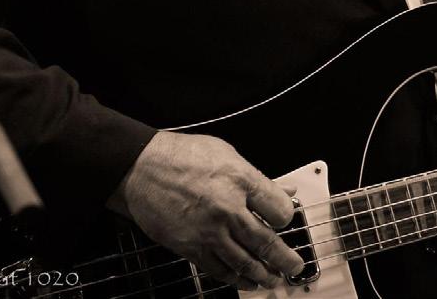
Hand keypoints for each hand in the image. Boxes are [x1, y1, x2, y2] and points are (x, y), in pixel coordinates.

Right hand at [107, 131, 304, 289]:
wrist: (142, 170)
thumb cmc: (182, 156)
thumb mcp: (227, 155)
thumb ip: (258, 178)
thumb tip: (284, 188)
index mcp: (241, 180)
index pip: (279, 209)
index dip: (287, 217)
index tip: (287, 219)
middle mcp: (228, 209)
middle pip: (266, 241)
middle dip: (284, 259)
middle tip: (295, 267)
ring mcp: (209, 231)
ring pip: (244, 261)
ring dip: (263, 274)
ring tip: (274, 280)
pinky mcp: (191, 247)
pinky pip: (218, 269)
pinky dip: (235, 278)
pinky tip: (245, 282)